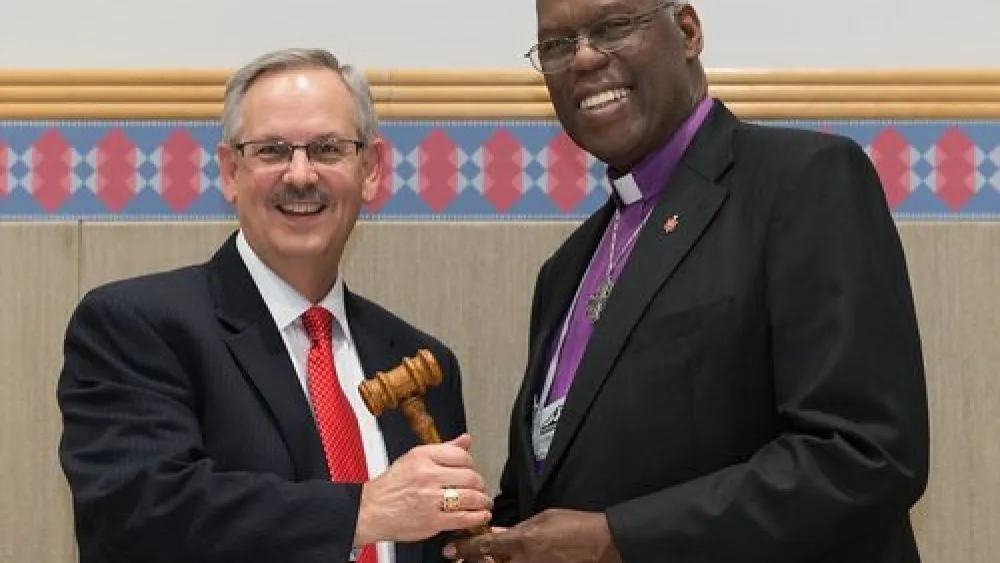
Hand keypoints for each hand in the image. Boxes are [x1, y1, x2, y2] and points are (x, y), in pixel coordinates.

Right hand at [354, 433, 491, 545]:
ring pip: (471, 497)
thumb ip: (443, 450)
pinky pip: (464, 518)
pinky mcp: (433, 520)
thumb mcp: (413, 458)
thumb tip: (466, 439)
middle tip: (479, 488)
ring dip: (482, 501)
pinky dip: (477, 517)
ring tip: (483, 503)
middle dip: (479, 484)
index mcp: (422, 456)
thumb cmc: (390, 487)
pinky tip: (480, 515)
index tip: (471, 470)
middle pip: (470, 476)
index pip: (461, 455)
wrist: (369, 511)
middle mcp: (427, 475)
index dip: (471, 464)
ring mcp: (431, 499)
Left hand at [443, 509, 620, 562]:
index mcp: (521, 542)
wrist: (597, 544)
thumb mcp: (541, 520)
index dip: (464, 549)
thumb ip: (515, 529)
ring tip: (483, 558)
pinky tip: (504, 559)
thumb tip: (496, 532)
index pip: (484, 546)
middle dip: (474, 561)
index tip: (449, 551)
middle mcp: (522, 561)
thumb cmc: (571, 525)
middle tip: (461, 557)